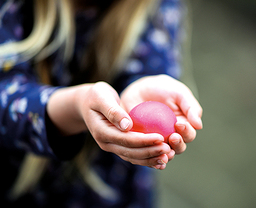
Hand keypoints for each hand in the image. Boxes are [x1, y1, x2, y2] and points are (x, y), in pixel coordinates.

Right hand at [48, 82, 171, 168]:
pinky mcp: (118, 147)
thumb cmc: (96, 96)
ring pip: (133, 157)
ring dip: (150, 159)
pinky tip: (161, 159)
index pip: (125, 139)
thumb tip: (127, 125)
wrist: (87, 104)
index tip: (160, 137)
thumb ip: (113, 111)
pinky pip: (134, 156)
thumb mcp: (101, 96)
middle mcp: (106, 143)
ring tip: (167, 156)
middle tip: (168, 148)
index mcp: (102, 132)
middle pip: (131, 152)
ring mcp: (112, 147)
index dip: (143, 140)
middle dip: (150, 151)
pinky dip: (147, 159)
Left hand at [120, 74, 202, 164]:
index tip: (179, 124)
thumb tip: (199, 126)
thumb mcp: (179, 93)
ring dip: (164, 153)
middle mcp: (172, 136)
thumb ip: (190, 107)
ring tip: (161, 147)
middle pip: (179, 148)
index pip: (189, 135)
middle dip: (177, 145)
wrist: (140, 88)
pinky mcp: (143, 142)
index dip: (187, 132)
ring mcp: (157, 140)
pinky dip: (148, 156)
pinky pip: (147, 153)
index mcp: (184, 126)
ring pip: (163, 153)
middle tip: (172, 136)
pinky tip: (147, 152)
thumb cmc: (163, 88)